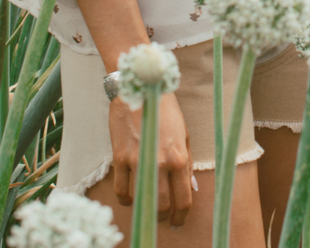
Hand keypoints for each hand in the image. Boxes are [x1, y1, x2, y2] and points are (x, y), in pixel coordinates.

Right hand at [109, 92, 192, 225]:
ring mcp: (138, 161)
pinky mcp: (120, 157)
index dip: (181, 216)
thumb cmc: (165, 109)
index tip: (178, 221)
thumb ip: (186, 163)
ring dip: (145, 209)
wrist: (140, 87)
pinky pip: (121, 190)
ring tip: (147, 206)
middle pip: (162, 206)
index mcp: (179, 158)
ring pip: (142, 202)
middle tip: (163, 217)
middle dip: (164, 217)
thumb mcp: (184, 133)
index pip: (183, 199)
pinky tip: (129, 197)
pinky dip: (125, 199)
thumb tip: (190, 187)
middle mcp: (160, 163)